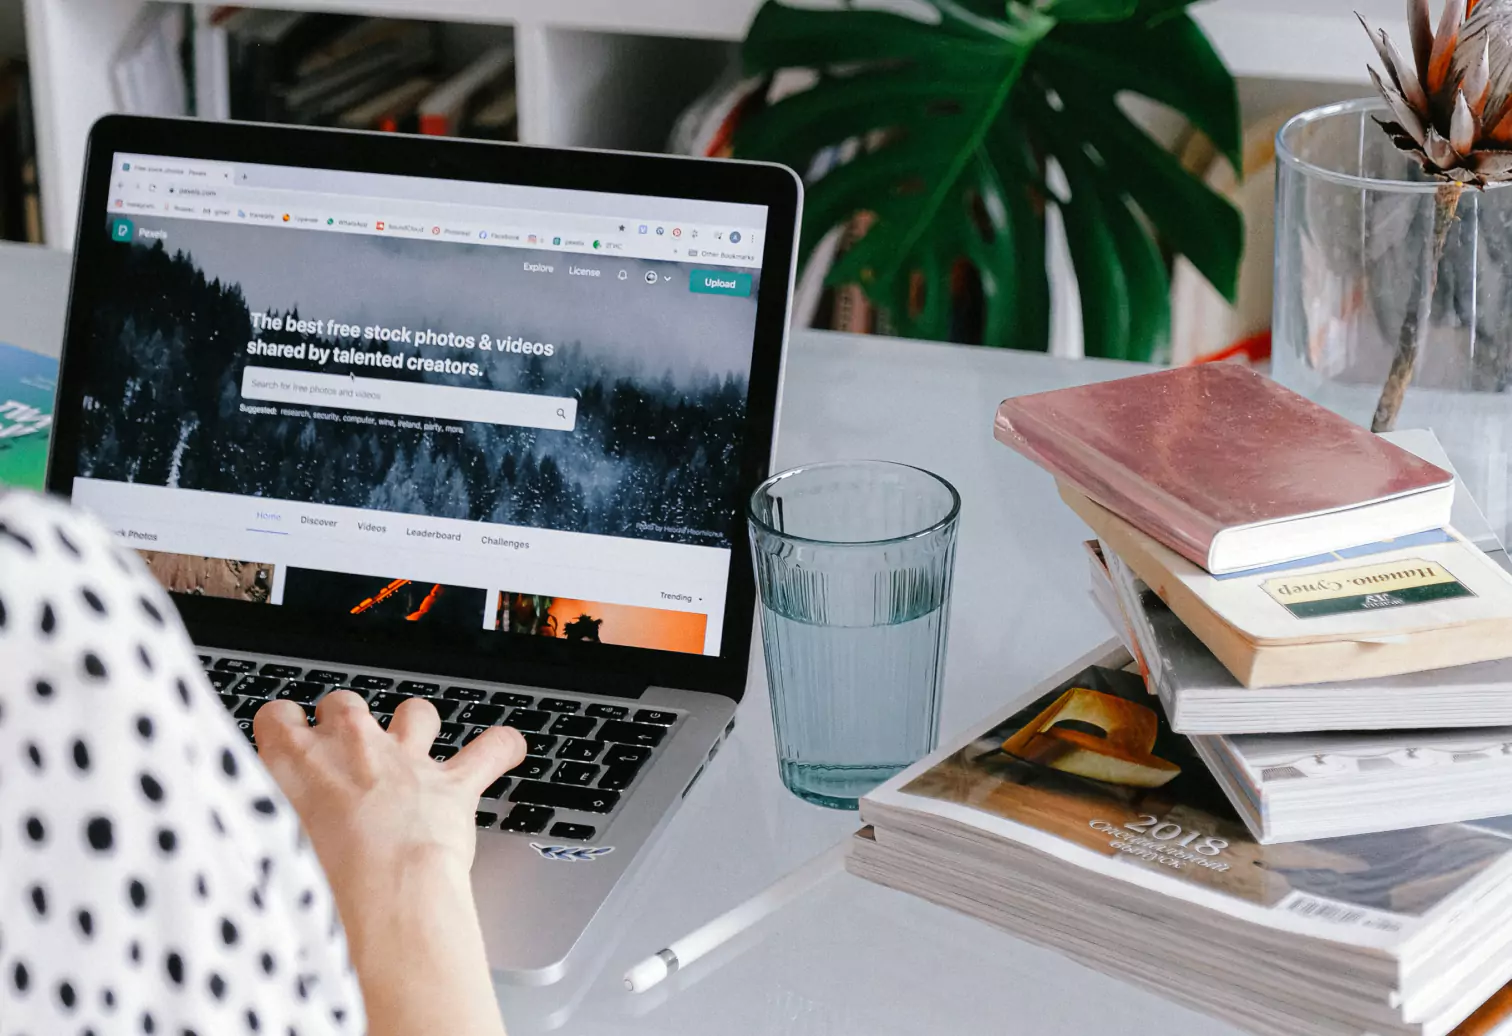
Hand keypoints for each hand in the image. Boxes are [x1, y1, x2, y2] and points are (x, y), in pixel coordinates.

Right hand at [255, 693, 523, 1035]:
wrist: (379, 898)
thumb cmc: (313, 887)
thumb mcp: (255, 854)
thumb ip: (250, 830)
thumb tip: (235, 841)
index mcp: (294, 761)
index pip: (276, 716)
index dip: (282, 729)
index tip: (284, 745)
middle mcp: (352, 747)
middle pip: (345, 704)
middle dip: (345, 722)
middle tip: (343, 755)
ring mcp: (407, 761)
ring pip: (414, 713)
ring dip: (414, 726)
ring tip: (414, 744)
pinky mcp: (453, 784)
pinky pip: (490, 749)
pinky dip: (500, 748)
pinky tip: (506, 747)